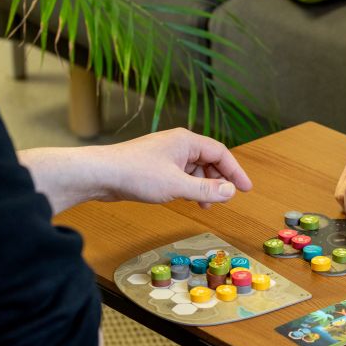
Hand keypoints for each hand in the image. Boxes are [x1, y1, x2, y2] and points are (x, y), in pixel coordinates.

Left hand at [19, 128, 252, 212]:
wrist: (98, 174)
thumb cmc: (135, 174)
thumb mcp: (177, 186)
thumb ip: (206, 190)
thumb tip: (230, 192)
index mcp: (186, 141)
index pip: (221, 153)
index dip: (235, 171)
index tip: (246, 188)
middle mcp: (178, 144)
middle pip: (209, 160)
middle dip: (219, 180)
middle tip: (226, 198)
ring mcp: (165, 155)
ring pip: (195, 168)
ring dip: (203, 186)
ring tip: (205, 205)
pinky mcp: (155, 166)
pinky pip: (181, 174)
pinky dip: (189, 187)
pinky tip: (187, 200)